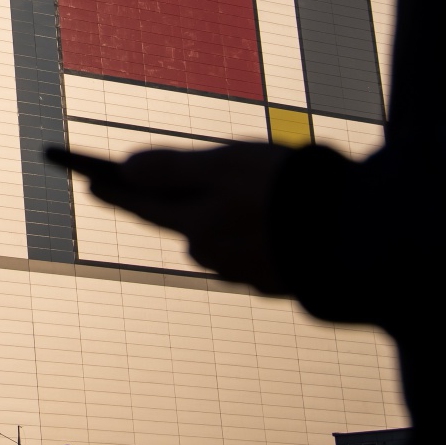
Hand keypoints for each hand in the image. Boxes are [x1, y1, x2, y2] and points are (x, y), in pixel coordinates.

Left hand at [87, 143, 291, 293]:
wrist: (359, 239)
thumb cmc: (287, 194)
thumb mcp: (225, 166)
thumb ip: (173, 168)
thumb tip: (125, 169)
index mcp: (195, 228)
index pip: (143, 205)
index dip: (114, 188)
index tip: (87, 180)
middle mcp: (214, 255)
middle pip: (180, 221)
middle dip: (166, 199)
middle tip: (141, 181)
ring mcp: (246, 271)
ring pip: (217, 235)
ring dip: (215, 215)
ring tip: (223, 190)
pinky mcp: (278, 278)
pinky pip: (251, 248)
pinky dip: (250, 231)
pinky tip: (265, 217)